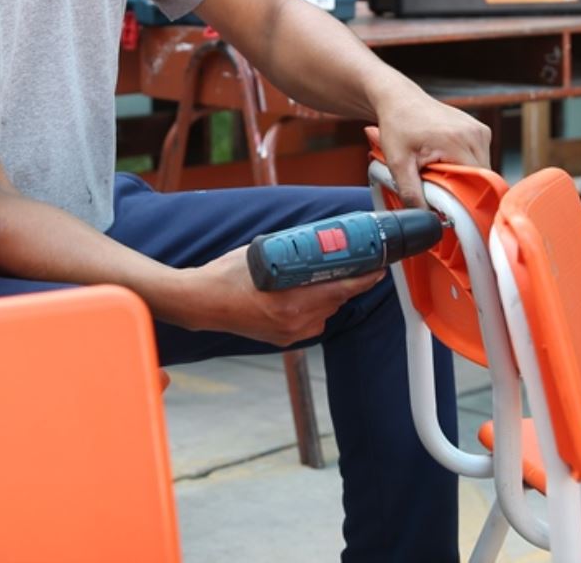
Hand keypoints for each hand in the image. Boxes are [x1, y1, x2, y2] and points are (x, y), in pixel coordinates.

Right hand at [181, 245, 384, 346]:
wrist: (202, 302)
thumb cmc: (227, 275)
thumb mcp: (265, 254)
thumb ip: (294, 254)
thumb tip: (318, 242)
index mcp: (292, 302)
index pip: (342, 289)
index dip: (365, 278)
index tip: (378, 267)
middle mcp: (295, 322)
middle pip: (337, 301)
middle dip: (348, 283)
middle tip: (355, 263)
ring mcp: (289, 334)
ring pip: (326, 313)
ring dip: (330, 295)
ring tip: (325, 276)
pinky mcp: (283, 339)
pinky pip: (312, 322)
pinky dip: (315, 307)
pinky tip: (306, 293)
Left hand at [372, 91, 491, 207]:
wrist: (399, 99)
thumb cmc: (398, 125)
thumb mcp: (397, 163)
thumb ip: (411, 193)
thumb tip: (425, 219)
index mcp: (457, 141)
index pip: (477, 183)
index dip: (467, 199)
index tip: (452, 208)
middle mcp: (474, 134)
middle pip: (482, 178)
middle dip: (464, 189)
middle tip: (441, 188)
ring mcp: (480, 130)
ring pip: (483, 169)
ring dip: (465, 177)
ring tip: (441, 171)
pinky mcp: (479, 129)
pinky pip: (481, 158)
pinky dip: (466, 165)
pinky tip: (447, 161)